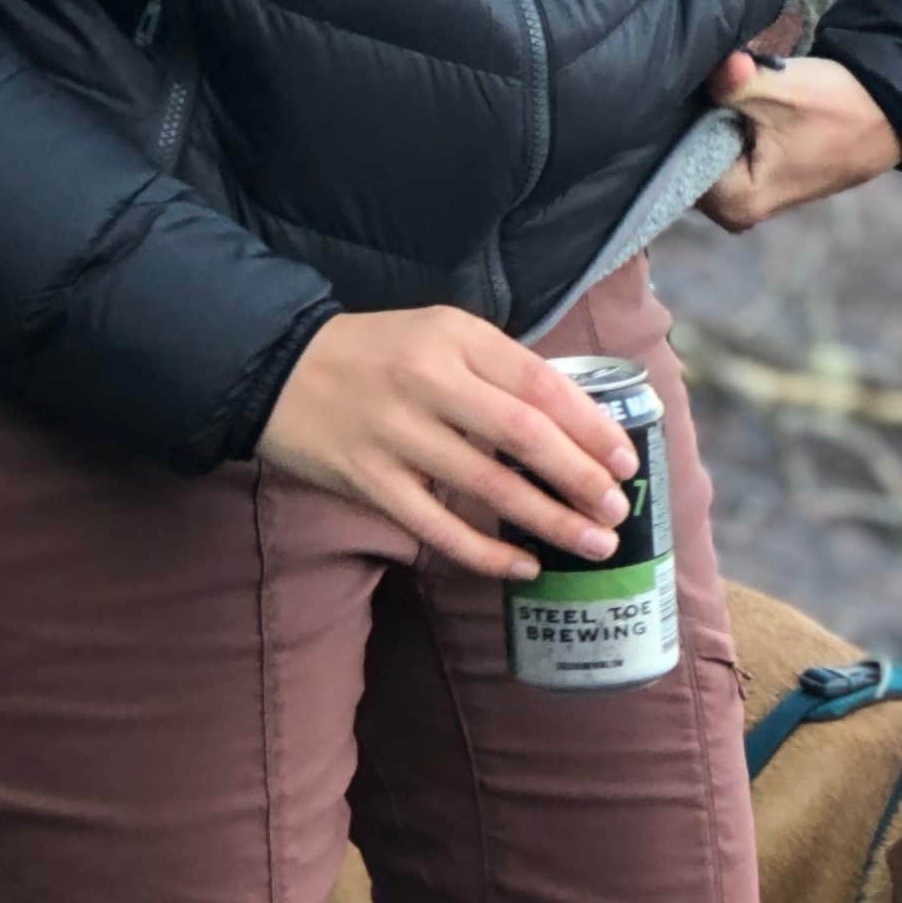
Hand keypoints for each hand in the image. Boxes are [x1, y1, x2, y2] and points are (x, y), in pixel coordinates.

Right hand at [258, 306, 634, 579]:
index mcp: (457, 337)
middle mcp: (429, 382)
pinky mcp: (368, 481)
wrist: (275, 369)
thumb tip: (575, 424)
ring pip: (487, 487)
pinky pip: (437, 527)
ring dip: (548, 521)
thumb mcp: (441, 336)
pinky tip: (522, 567)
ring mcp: (396, 434)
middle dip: (580, 479)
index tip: (625, 461)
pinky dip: (484, 553)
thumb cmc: (377, 354)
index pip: (540, 384)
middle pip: (524, 436)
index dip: (591, 427)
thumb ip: (499, 371)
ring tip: (591, 545)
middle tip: (615, 511)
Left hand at [695, 48, 901, 231]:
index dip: (680, 118)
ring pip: (707, 148)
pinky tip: (737, 100)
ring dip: (714, 117)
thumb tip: (714, 66)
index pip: (677, 158)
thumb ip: (735, 81)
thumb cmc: (838, 109)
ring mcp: (748, 197)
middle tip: (705, 80)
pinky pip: (725, 148)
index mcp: (735, 203)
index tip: (686, 86)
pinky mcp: (759, 179)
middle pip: (690, 155)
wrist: (890, 112)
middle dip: (696, 117)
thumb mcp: (783, 90)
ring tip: (726, 86)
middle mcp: (735, 212)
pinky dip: (728, 123)